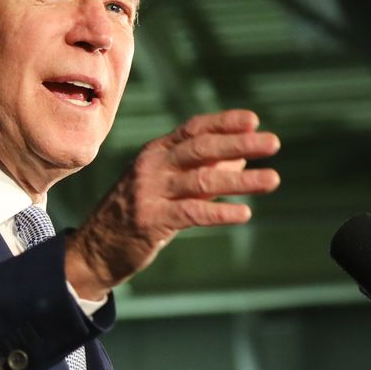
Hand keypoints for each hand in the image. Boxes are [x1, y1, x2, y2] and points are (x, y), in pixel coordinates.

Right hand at [64, 109, 281, 300]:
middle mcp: (152, 166)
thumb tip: (243, 153)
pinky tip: (244, 213)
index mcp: (156, 152)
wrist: (96, 249)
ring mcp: (149, 192)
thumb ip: (202, 169)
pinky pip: (192, 213)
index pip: (194, 129)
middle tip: (274, 143)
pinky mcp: (151, 220)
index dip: (225, 122)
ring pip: (202, 180)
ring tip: (272, 180)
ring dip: (241, 180)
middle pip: (201, 148)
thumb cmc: (139, 213)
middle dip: (240, 143)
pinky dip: (220, 211)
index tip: (255, 120)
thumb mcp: (168, 185)